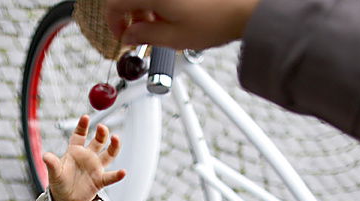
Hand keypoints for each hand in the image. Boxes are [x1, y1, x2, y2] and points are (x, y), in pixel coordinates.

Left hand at [44, 115, 125, 200]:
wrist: (66, 199)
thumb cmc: (59, 182)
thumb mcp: (54, 173)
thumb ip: (52, 164)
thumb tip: (45, 156)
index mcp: (75, 150)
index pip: (80, 134)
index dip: (83, 126)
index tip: (85, 117)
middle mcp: (88, 156)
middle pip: (98, 141)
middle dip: (101, 133)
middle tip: (102, 127)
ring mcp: (95, 167)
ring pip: (108, 154)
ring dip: (113, 146)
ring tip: (116, 138)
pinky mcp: (100, 180)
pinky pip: (110, 177)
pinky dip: (117, 175)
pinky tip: (122, 172)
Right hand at [104, 0, 260, 50]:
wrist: (246, 9)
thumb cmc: (216, 20)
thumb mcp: (173, 38)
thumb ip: (144, 36)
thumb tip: (128, 36)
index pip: (115, 4)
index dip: (113, 23)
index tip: (121, 35)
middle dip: (131, 17)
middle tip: (140, 35)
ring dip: (146, 10)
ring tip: (160, 27)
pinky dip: (160, 4)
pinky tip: (172, 16)